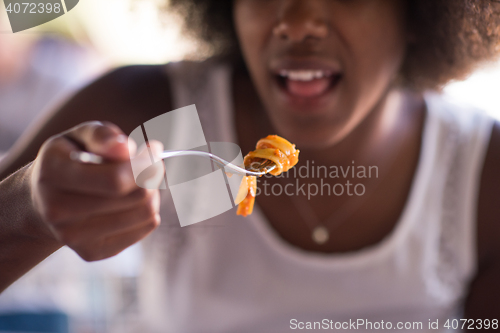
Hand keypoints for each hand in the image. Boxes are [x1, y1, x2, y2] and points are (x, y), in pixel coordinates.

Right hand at [30, 121, 163, 260]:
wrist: (42, 200)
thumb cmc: (69, 160)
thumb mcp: (80, 136)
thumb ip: (102, 135)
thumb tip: (125, 148)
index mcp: (53, 174)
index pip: (116, 180)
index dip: (145, 163)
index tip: (155, 147)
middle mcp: (57, 211)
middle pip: (136, 197)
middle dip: (152, 175)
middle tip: (150, 164)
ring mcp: (73, 237)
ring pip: (145, 214)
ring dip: (152, 193)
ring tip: (140, 182)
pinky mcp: (91, 252)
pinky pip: (144, 229)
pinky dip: (148, 212)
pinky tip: (133, 201)